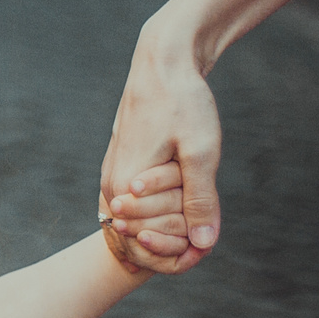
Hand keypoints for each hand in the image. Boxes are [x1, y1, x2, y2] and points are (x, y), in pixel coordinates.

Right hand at [100, 40, 223, 274]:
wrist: (163, 63)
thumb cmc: (182, 103)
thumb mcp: (201, 153)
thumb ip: (201, 201)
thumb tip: (204, 245)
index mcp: (124, 190)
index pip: (145, 248)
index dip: (179, 255)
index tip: (206, 246)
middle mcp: (112, 189)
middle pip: (141, 240)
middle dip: (177, 241)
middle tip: (206, 227)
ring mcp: (114, 179)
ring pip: (142, 223)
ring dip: (172, 224)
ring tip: (199, 209)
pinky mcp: (123, 169)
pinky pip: (141, 206)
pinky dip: (165, 209)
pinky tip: (186, 196)